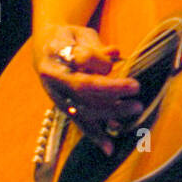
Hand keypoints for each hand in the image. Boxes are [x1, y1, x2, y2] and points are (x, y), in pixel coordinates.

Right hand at [35, 25, 142, 154]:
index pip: (80, 58)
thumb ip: (95, 45)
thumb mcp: (79, 33)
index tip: (116, 56)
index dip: (100, 60)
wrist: (45, 50)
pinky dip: (96, 136)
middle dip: (112, 89)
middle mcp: (54, 78)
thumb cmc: (68, 39)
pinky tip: (110, 148)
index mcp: (56, 54)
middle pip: (84, 86)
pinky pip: (80, 124)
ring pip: (84, 108)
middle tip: (136, 87)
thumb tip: (114, 53)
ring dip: (111, 111)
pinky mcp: (64, 110)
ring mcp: (58, 96)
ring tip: (135, 109)